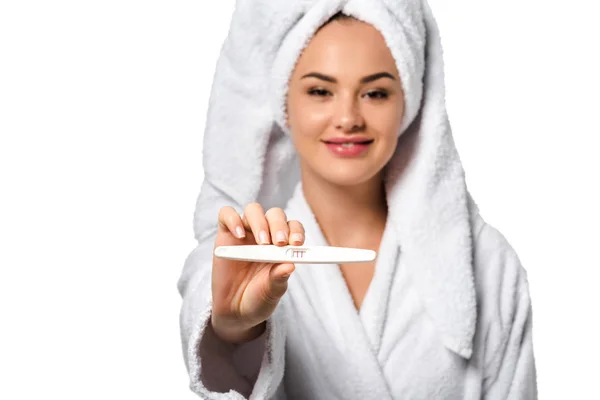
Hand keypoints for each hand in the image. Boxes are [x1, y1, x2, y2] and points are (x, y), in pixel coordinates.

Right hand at [210, 202, 304, 342]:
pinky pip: (227, 214)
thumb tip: (291, 265)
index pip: (293, 227)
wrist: (235, 311)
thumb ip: (279, 278)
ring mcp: (245, 232)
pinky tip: (239, 235)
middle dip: (279, 225)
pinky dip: (233, 220)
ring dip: (260, 223)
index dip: (296, 231)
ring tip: (262, 242)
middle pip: (275, 215)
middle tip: (280, 242)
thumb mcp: (272, 291)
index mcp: (283, 245)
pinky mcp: (225, 233)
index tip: (297, 243)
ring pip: (254, 210)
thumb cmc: (259, 298)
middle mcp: (266, 234)